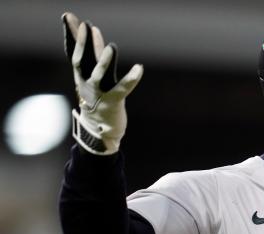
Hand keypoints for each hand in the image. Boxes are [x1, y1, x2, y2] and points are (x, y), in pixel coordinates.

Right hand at [62, 12, 142, 154]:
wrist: (98, 131)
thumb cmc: (97, 101)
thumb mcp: (92, 76)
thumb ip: (94, 54)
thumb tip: (94, 31)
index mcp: (81, 76)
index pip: (73, 52)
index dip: (72, 35)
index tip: (69, 17)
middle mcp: (87, 83)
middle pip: (81, 60)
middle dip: (83, 43)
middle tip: (86, 25)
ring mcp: (99, 93)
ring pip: (99, 75)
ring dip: (105, 61)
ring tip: (112, 46)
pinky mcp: (113, 102)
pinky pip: (122, 88)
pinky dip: (131, 78)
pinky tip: (139, 68)